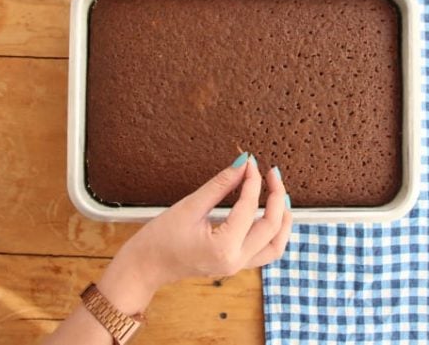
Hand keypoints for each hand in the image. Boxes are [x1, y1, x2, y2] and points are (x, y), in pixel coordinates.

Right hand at [98, 152, 292, 314]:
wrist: (145, 266)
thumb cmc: (160, 237)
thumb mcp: (190, 206)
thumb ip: (220, 185)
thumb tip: (242, 163)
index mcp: (223, 247)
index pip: (249, 208)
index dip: (252, 181)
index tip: (250, 162)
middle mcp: (236, 261)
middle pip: (272, 227)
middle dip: (276, 196)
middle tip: (272, 172)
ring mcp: (238, 266)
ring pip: (276, 245)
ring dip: (283, 219)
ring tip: (280, 194)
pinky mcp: (235, 265)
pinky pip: (265, 251)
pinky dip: (274, 231)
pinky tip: (270, 212)